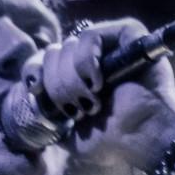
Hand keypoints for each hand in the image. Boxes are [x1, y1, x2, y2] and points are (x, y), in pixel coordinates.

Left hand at [22, 19, 174, 173]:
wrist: (143, 138)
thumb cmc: (114, 140)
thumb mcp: (72, 136)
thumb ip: (51, 121)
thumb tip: (30, 106)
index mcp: (75, 76)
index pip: (42, 60)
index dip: (34, 72)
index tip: (35, 90)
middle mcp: (90, 57)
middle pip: (53, 52)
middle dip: (58, 85)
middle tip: (77, 109)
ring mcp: (109, 43)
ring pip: (69, 45)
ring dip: (73, 79)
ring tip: (92, 100)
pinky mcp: (127, 33)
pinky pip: (91, 35)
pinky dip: (87, 59)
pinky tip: (98, 81)